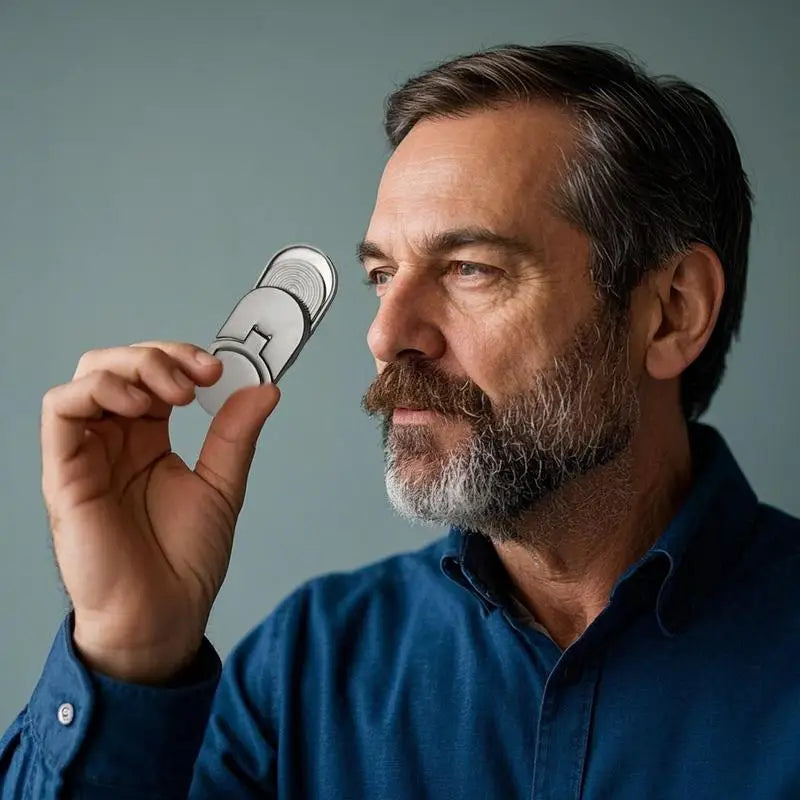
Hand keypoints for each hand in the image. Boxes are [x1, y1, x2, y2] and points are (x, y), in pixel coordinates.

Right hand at [40, 341, 279, 682]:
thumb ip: (236, 434)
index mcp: (148, 440)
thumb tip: (264, 388)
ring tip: (174, 394)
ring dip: (134, 366)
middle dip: (160, 356)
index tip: (219, 370)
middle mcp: (115, 440)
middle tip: (199, 377)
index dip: (182, 359)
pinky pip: (60, 409)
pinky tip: (139, 407)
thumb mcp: (222, 485)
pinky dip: (98, 390)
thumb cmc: (185, 560)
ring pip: (88, 376)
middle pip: (118, 364)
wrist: (164, 613)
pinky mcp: (64, 472)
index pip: (153, 375)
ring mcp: (88, 453)